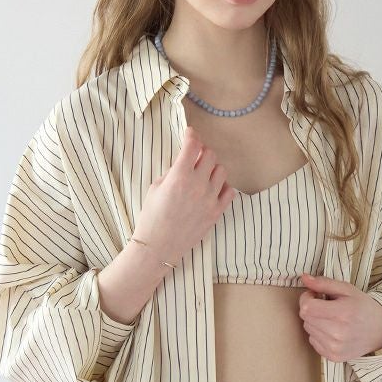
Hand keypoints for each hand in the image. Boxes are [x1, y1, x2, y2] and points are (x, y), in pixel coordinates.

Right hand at [131, 126, 235, 265]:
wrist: (158, 247)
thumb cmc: (151, 218)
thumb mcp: (155, 188)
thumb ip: (172, 172)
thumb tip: (184, 163)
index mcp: (179, 176)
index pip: (193, 145)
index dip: (191, 135)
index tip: (190, 134)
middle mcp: (197, 185)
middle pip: (210, 155)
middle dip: (202, 153)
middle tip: (195, 158)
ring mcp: (210, 199)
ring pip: (221, 171)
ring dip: (212, 169)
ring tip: (203, 176)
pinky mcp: (216, 213)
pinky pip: (229, 192)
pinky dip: (223, 187)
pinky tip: (213, 190)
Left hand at [298, 274, 381, 361]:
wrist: (381, 329)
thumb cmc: (364, 307)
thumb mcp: (347, 289)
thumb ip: (324, 283)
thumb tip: (304, 277)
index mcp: (342, 313)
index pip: (306, 307)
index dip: (307, 298)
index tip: (315, 295)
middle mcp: (337, 333)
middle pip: (306, 318)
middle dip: (311, 309)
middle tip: (325, 306)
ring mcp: (334, 347)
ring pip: (308, 329)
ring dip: (315, 321)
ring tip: (331, 318)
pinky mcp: (333, 356)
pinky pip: (313, 341)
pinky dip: (318, 334)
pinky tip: (332, 330)